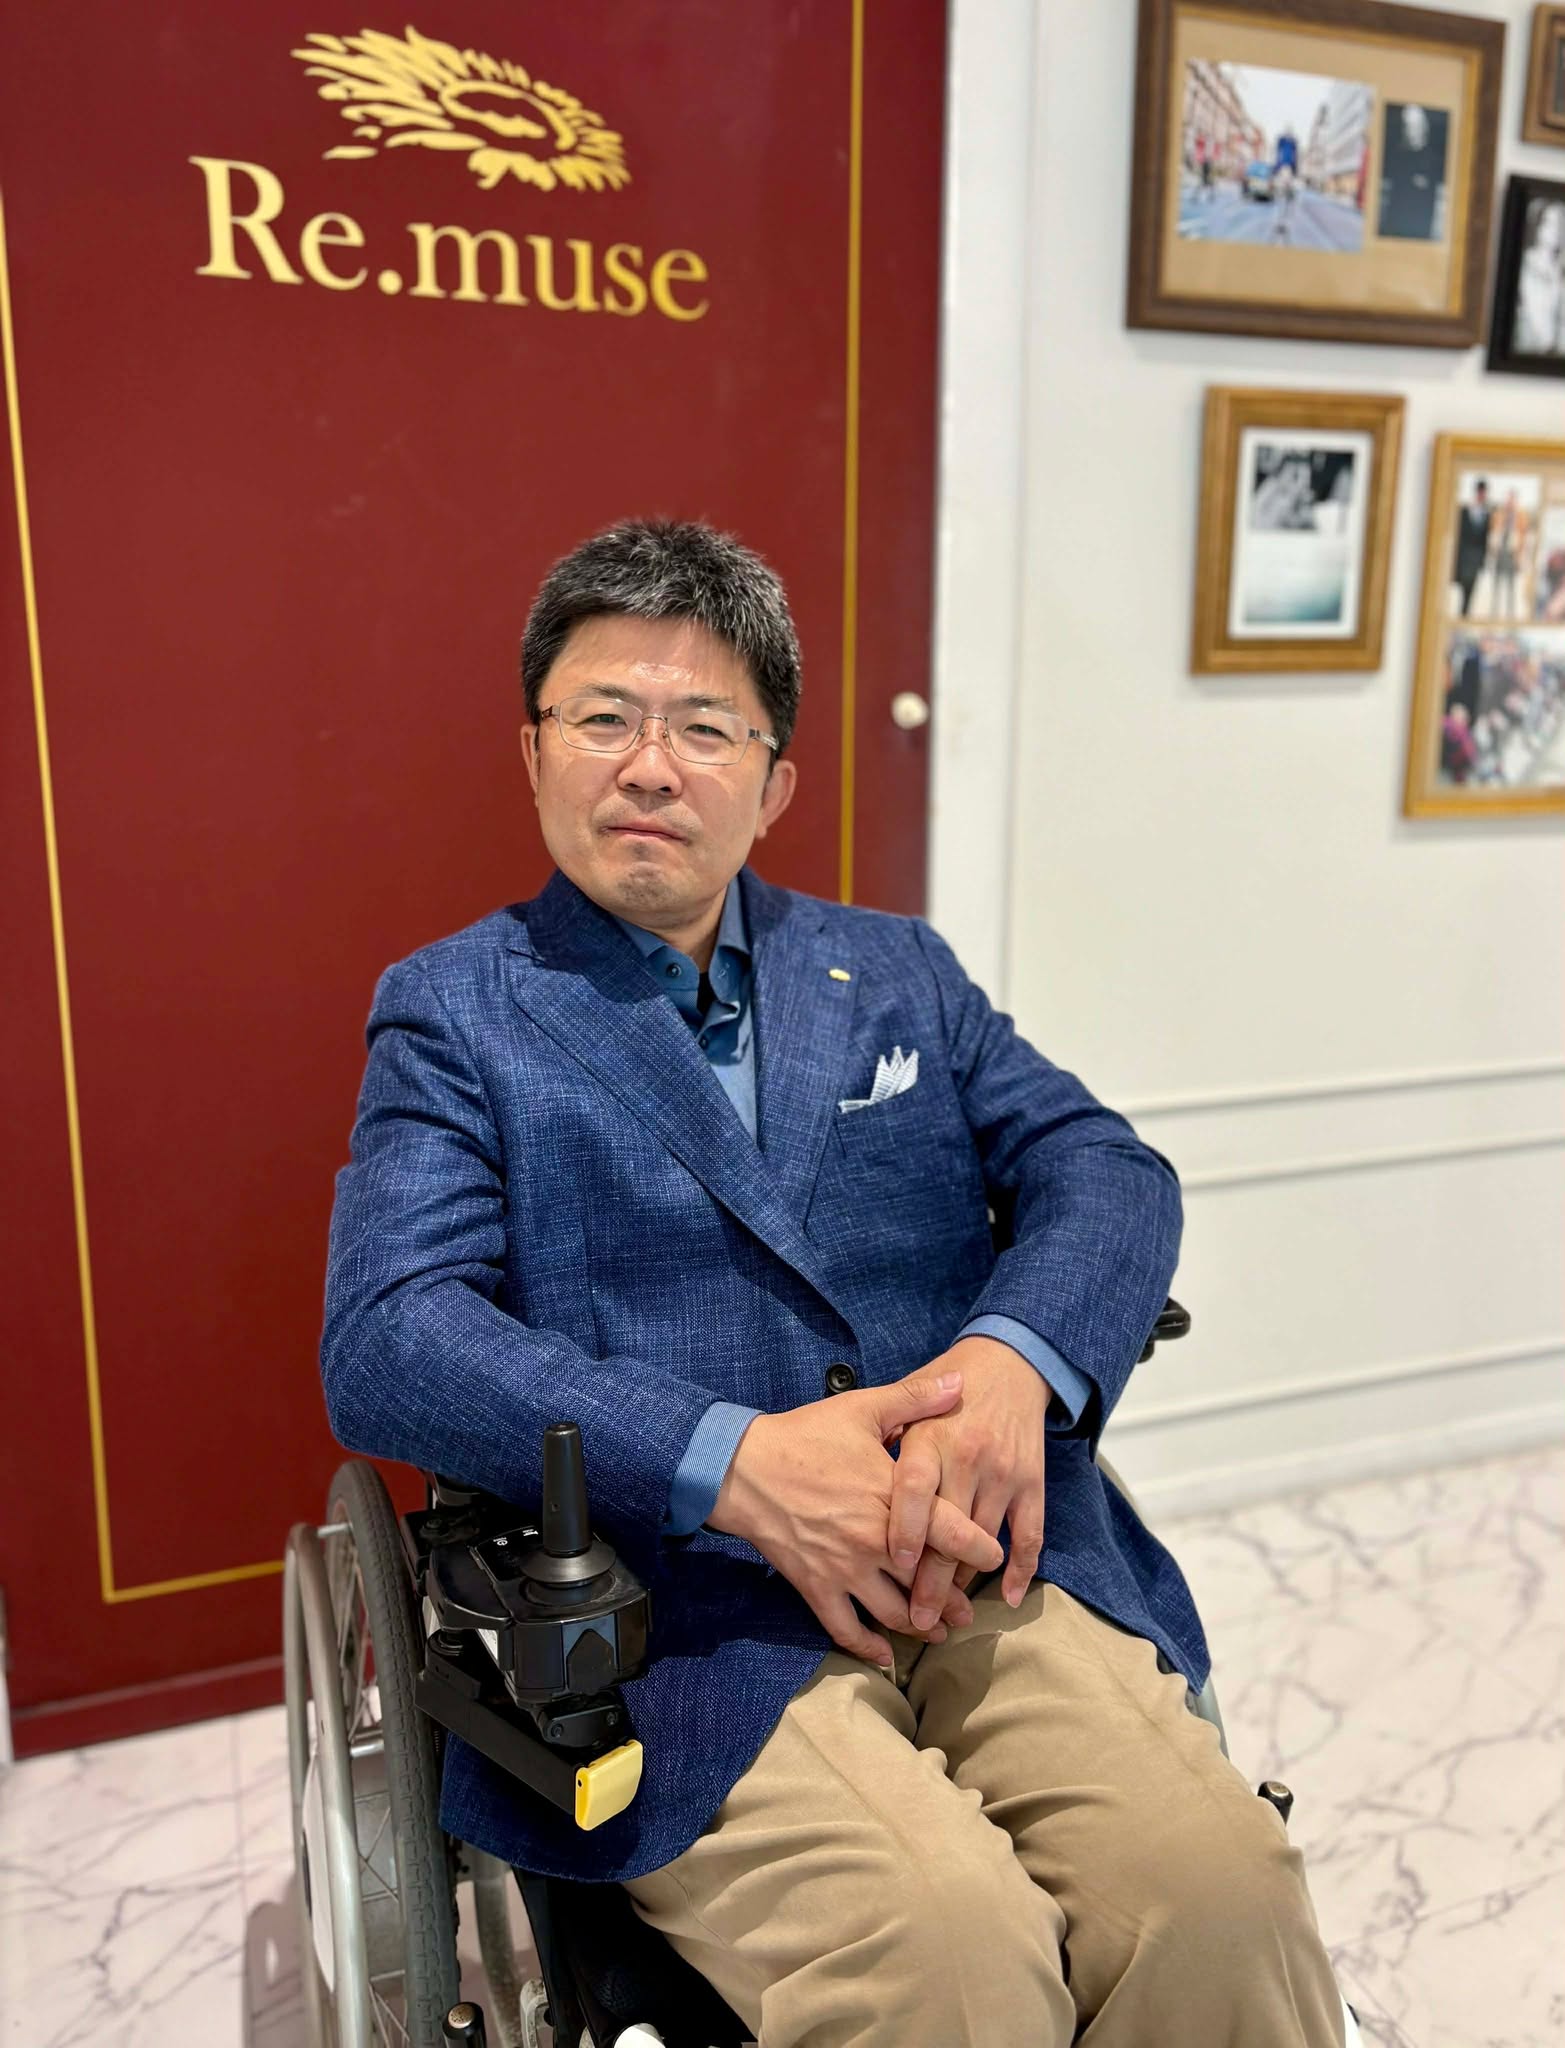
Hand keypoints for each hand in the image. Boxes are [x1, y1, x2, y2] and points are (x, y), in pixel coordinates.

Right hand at [706, 1370, 1004, 1667]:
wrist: (742, 1467)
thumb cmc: (804, 1435)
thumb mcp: (862, 1408)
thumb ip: (915, 1398)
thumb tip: (960, 1383)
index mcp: (891, 1497)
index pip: (951, 1532)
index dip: (981, 1549)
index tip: (996, 1555)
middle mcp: (874, 1540)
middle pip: (928, 1583)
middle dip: (955, 1600)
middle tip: (971, 1610)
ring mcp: (844, 1568)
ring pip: (894, 1613)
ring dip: (920, 1627)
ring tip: (938, 1631)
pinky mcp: (816, 1586)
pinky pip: (846, 1629)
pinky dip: (868, 1648)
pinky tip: (884, 1656)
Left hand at [887, 1336, 1047, 1631]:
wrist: (1009, 1361)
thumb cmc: (948, 1383)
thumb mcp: (904, 1399)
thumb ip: (877, 1440)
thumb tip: (846, 1477)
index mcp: (929, 1438)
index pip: (914, 1490)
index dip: (905, 1530)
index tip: (894, 1564)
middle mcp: (967, 1457)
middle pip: (948, 1530)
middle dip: (933, 1581)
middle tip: (918, 1620)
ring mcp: (1002, 1472)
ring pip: (985, 1541)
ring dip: (966, 1582)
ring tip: (947, 1616)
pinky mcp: (1032, 1481)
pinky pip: (1030, 1533)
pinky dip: (1021, 1569)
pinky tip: (1007, 1597)